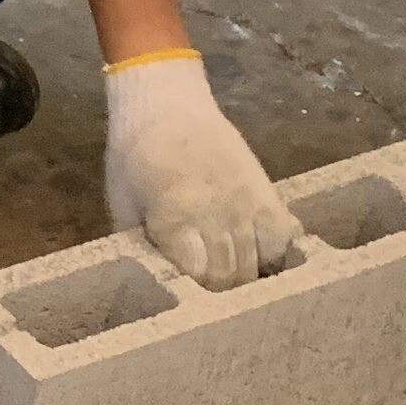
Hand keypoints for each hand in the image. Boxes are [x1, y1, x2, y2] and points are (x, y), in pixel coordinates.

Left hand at [101, 54, 298, 288]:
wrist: (166, 105)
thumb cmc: (134, 156)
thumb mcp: (122, 204)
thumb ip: (141, 247)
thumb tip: (157, 289)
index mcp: (175, 216)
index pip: (199, 278)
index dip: (194, 294)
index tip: (188, 299)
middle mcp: (217, 212)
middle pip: (231, 276)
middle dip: (220, 293)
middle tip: (211, 299)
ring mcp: (246, 202)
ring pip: (259, 263)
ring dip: (246, 279)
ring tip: (234, 286)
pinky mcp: (267, 191)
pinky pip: (283, 238)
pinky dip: (274, 256)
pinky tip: (259, 260)